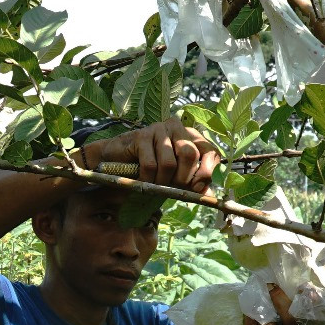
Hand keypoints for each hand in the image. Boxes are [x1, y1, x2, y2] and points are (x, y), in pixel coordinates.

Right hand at [92, 117, 220, 192]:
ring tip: (155, 187)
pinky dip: (147, 180)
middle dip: (182, 179)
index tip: (198, 188)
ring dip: (162, 182)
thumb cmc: (148, 168)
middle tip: (172, 189)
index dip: (206, 171)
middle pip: (189, 155)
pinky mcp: (141, 135)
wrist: (115, 158)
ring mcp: (158, 129)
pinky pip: (150, 165)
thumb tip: (208, 197)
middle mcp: (177, 127)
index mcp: (190, 135)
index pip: (209, 150)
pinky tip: (142, 182)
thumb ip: (192, 183)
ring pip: (169, 163)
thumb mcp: (174, 176)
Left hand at [238, 286, 320, 324]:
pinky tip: (248, 317)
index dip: (309, 301)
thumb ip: (297, 316)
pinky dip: (249, 324)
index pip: (313, 320)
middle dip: (280, 299)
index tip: (303, 287)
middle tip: (271, 287)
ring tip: (256, 310)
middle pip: (290, 320)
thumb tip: (304, 287)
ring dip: (260, 316)